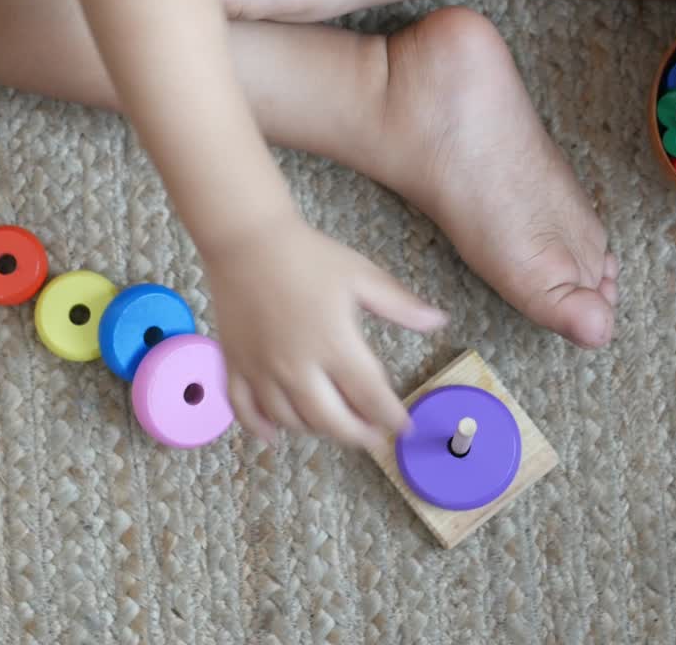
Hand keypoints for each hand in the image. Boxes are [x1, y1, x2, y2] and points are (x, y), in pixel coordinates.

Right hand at [204, 215, 446, 448]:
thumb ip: (399, 304)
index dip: (390, 417)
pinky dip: (259, 428)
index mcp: (334, 343)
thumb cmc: (307, 255)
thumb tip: (439, 321)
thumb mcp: (360, 274)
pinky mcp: (235, 364)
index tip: (403, 426)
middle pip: (332, 421)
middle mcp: (298, 366)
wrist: (247, 239)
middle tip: (372, 436)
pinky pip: (244, 409)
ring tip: (333, 425)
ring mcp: (262, 369)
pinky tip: (274, 436)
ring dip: (316, 431)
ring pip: (291, 420)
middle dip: (358, 435)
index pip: (370, 396)